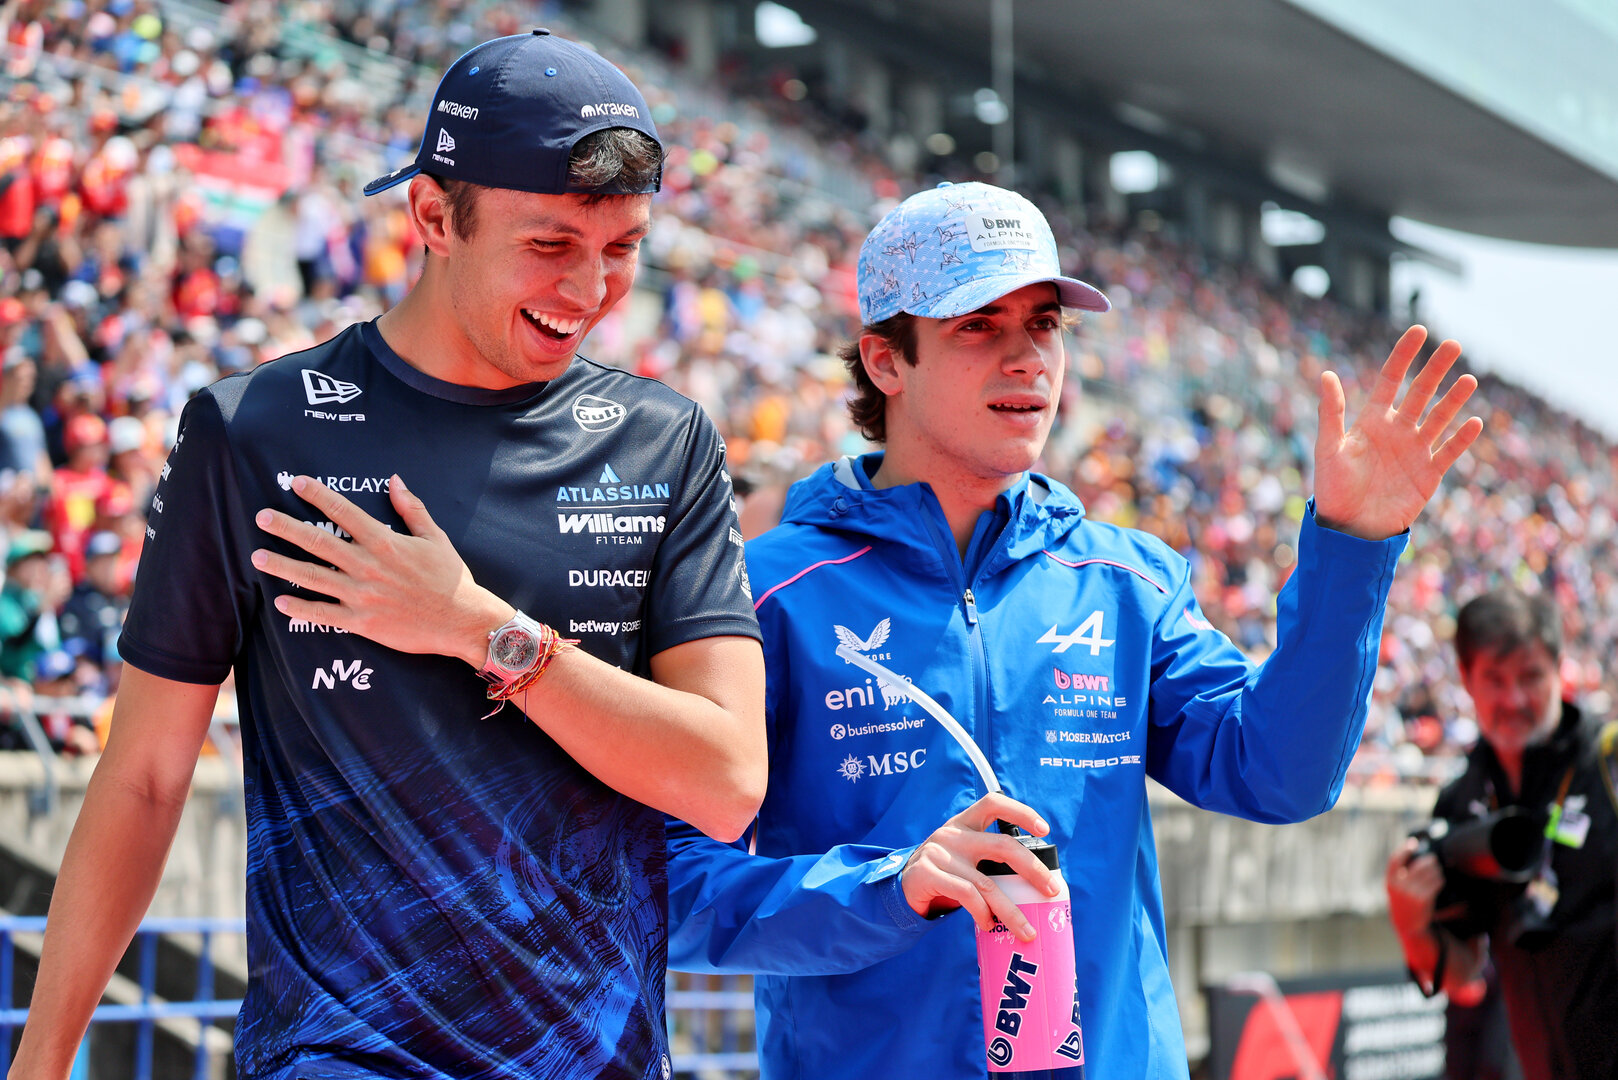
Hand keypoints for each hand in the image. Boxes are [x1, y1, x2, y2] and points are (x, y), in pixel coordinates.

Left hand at [252, 475, 511, 665]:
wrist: (461, 620)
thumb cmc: (450, 578)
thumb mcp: (435, 537)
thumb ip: (411, 509)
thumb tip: (394, 480)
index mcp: (385, 542)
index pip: (344, 512)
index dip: (318, 495)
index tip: (297, 483)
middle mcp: (368, 566)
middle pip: (319, 542)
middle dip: (287, 528)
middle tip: (262, 517)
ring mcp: (362, 596)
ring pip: (313, 577)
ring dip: (283, 566)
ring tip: (257, 557)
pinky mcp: (363, 622)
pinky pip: (325, 614)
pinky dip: (301, 609)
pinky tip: (281, 601)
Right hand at [902, 792, 1060, 941]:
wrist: (900, 887)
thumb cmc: (943, 875)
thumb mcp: (963, 858)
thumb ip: (988, 860)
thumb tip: (1034, 884)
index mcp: (964, 823)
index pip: (993, 803)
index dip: (1021, 812)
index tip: (1044, 829)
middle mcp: (953, 834)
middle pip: (1002, 845)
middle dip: (1032, 869)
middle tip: (1051, 890)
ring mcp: (939, 853)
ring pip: (987, 883)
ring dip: (1011, 911)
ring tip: (1026, 931)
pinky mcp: (928, 874)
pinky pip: (966, 896)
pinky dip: (983, 913)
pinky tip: (989, 925)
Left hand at [1314, 325, 1482, 539]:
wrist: (1349, 528)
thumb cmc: (1333, 488)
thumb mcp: (1329, 448)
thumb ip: (1331, 413)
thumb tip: (1325, 374)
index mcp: (1372, 421)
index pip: (1391, 379)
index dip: (1404, 355)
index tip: (1419, 330)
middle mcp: (1397, 430)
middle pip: (1420, 393)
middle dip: (1436, 369)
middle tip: (1454, 344)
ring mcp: (1415, 451)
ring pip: (1439, 418)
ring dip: (1454, 400)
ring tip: (1469, 380)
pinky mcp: (1428, 474)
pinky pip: (1449, 452)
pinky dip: (1461, 438)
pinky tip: (1474, 421)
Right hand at [1384, 838, 1443, 940]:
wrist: (1406, 923)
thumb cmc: (1402, 901)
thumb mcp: (1394, 887)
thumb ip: (1399, 873)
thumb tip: (1414, 853)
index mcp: (1390, 880)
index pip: (1395, 860)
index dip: (1404, 849)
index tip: (1413, 843)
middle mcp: (1399, 886)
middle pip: (1418, 865)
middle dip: (1428, 860)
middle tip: (1432, 859)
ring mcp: (1411, 893)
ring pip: (1429, 873)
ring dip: (1435, 870)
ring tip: (1436, 871)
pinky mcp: (1423, 899)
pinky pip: (1435, 883)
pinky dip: (1439, 879)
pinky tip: (1438, 880)